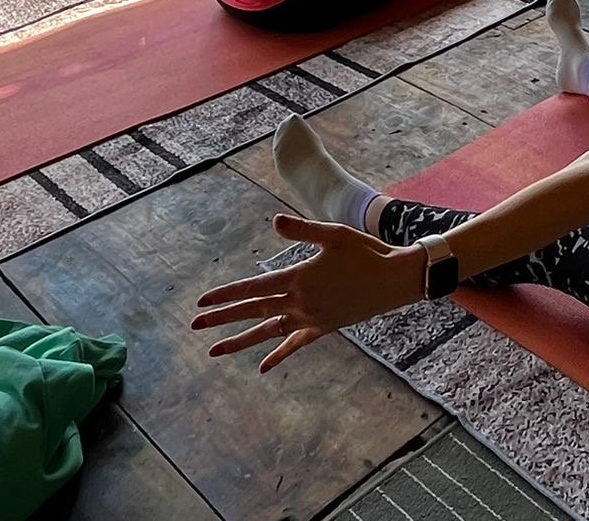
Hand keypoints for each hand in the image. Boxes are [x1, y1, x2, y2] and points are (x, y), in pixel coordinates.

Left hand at [194, 215, 422, 373]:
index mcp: (298, 279)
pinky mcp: (324, 328)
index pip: (253, 289)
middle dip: (222, 318)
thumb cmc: (366, 253)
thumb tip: (275, 222)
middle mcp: (300, 303)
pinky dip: (278, 355)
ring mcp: (311, 319)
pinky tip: (263, 367)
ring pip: (268, 332)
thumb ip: (302, 230)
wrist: (395, 281)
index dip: (226, 295)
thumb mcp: (334, 235)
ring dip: (240, 341)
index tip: (202, 303)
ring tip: (215, 351)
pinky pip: (295, 344)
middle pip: (254, 311)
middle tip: (194, 326)